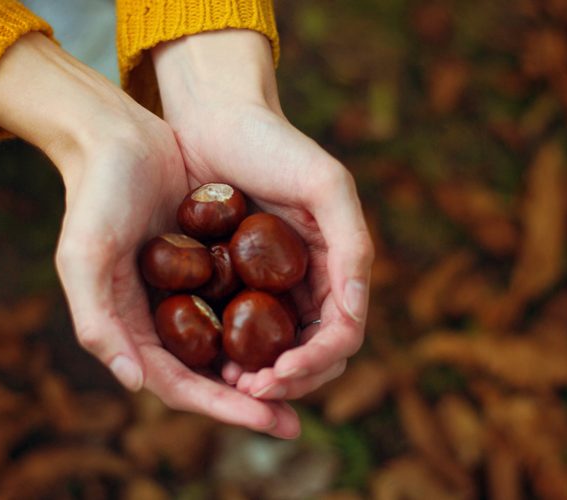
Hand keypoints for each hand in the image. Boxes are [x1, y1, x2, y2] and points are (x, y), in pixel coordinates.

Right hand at [0, 33, 299, 437]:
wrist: (116, 139)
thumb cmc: (96, 196)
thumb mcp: (84, 257)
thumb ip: (98, 321)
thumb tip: (134, 383)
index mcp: (131, 328)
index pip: (179, 385)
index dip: (223, 408)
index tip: (269, 420)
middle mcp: (160, 319)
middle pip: (211, 377)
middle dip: (252, 403)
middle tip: (296, 423)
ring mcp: (187, 293)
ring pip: (230, 348)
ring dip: (264, 371)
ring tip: (305, 384)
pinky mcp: (209, 264)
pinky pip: (242, 305)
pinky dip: (267, 326)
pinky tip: (302, 332)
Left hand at [153, 30, 373, 400]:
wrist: (215, 117)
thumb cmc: (273, 144)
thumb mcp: (324, 185)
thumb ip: (352, 246)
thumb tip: (356, 314)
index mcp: (336, 267)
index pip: (341, 335)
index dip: (315, 362)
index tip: (278, 373)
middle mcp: (306, 282)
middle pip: (311, 353)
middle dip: (288, 380)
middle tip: (250, 388)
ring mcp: (268, 285)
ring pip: (274, 351)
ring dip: (259, 376)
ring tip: (229, 382)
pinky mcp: (230, 279)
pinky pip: (235, 328)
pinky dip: (229, 351)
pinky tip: (210, 358)